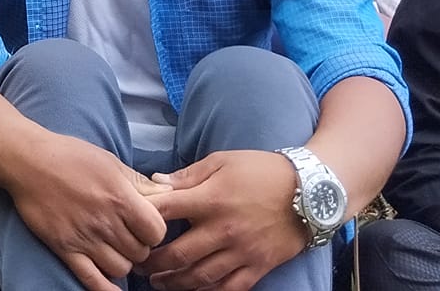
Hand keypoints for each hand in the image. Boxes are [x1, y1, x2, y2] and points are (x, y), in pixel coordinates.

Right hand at [1, 130, 167, 290]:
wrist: (26, 160)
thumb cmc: (69, 155)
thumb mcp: (109, 161)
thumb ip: (139, 182)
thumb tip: (166, 196)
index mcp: (120, 197)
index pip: (157, 232)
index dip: (155, 231)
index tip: (145, 224)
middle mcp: (105, 221)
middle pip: (140, 253)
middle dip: (138, 247)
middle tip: (128, 236)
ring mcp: (84, 237)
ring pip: (121, 269)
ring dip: (122, 262)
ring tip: (113, 249)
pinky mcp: (65, 248)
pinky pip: (92, 280)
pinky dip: (106, 289)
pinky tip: (112, 287)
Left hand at [141, 149, 309, 290]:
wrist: (310, 191)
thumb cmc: (261, 170)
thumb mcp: (221, 161)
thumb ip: (187, 175)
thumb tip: (156, 183)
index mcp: (210, 200)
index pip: (166, 213)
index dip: (143, 221)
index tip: (129, 227)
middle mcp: (223, 230)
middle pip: (178, 254)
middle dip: (154, 263)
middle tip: (138, 265)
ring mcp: (242, 252)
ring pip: (201, 276)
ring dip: (175, 282)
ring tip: (159, 283)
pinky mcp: (259, 266)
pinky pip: (230, 287)